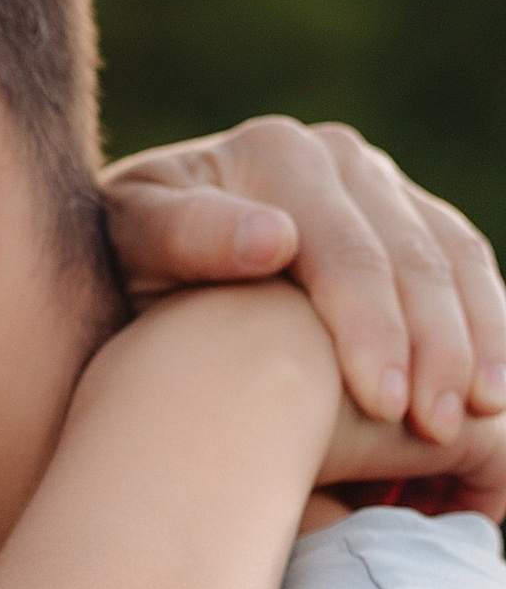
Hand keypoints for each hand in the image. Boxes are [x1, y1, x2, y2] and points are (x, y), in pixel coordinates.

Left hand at [102, 117, 505, 445]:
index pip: (345, 252)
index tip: (385, 409)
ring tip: (484, 417)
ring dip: (478, 340)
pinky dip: (485, 325)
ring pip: (454, 258)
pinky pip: (464, 266)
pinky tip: (489, 389)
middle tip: (442, 432)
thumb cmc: (119, 259)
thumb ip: (184, 235)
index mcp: (276, 156)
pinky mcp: (404, 215)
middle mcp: (337, 156)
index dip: (373, 330)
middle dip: (435, 348)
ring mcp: (378, 182)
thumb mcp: (126, 241)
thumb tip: (271, 240)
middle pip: (411, 256)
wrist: (132, 247)